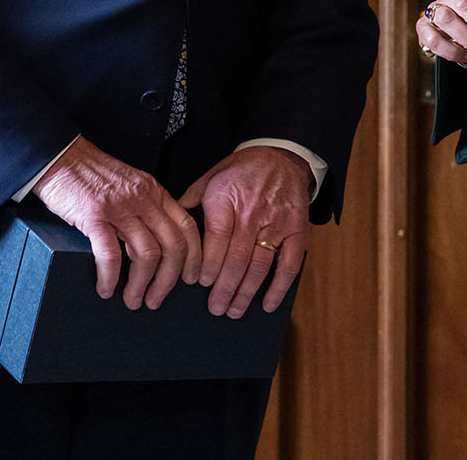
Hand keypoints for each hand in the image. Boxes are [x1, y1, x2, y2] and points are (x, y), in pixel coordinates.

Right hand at [33, 135, 201, 308]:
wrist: (61, 157)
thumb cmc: (91, 174)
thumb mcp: (131, 185)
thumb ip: (146, 207)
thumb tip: (156, 245)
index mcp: (155, 192)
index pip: (188, 227)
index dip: (194, 257)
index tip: (190, 278)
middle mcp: (143, 199)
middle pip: (173, 246)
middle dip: (168, 280)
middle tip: (156, 299)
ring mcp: (120, 207)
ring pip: (146, 254)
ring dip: (141, 284)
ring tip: (131, 300)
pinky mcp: (94, 216)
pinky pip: (110, 254)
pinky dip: (110, 277)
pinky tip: (105, 288)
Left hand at [178, 146, 311, 316]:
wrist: (280, 156)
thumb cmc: (242, 169)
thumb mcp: (211, 176)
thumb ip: (190, 201)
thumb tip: (169, 225)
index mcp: (227, 199)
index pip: (217, 239)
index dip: (210, 264)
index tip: (202, 283)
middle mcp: (252, 212)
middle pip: (237, 258)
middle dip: (224, 288)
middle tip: (215, 308)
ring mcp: (276, 223)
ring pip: (260, 265)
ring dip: (246, 292)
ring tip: (234, 310)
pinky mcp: (296, 230)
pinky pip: (289, 263)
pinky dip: (279, 287)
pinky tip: (266, 303)